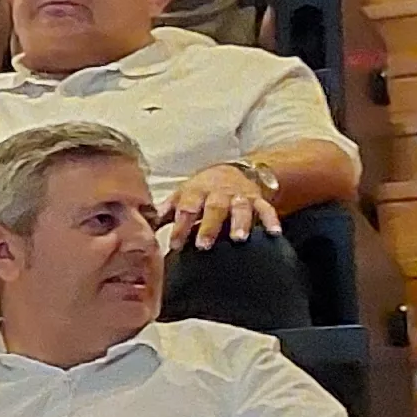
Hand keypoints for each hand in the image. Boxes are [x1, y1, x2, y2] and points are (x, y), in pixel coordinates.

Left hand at [163, 161, 281, 249]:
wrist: (232, 172)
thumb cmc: (201, 190)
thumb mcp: (182, 196)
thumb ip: (166, 213)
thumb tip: (142, 228)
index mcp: (196, 191)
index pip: (186, 208)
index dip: (180, 226)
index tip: (176, 244)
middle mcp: (218, 193)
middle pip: (213, 208)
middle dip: (209, 226)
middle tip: (203, 244)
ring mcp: (240, 196)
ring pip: (241, 207)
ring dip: (240, 222)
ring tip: (239, 238)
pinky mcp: (258, 200)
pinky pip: (267, 209)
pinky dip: (271, 219)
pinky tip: (274, 233)